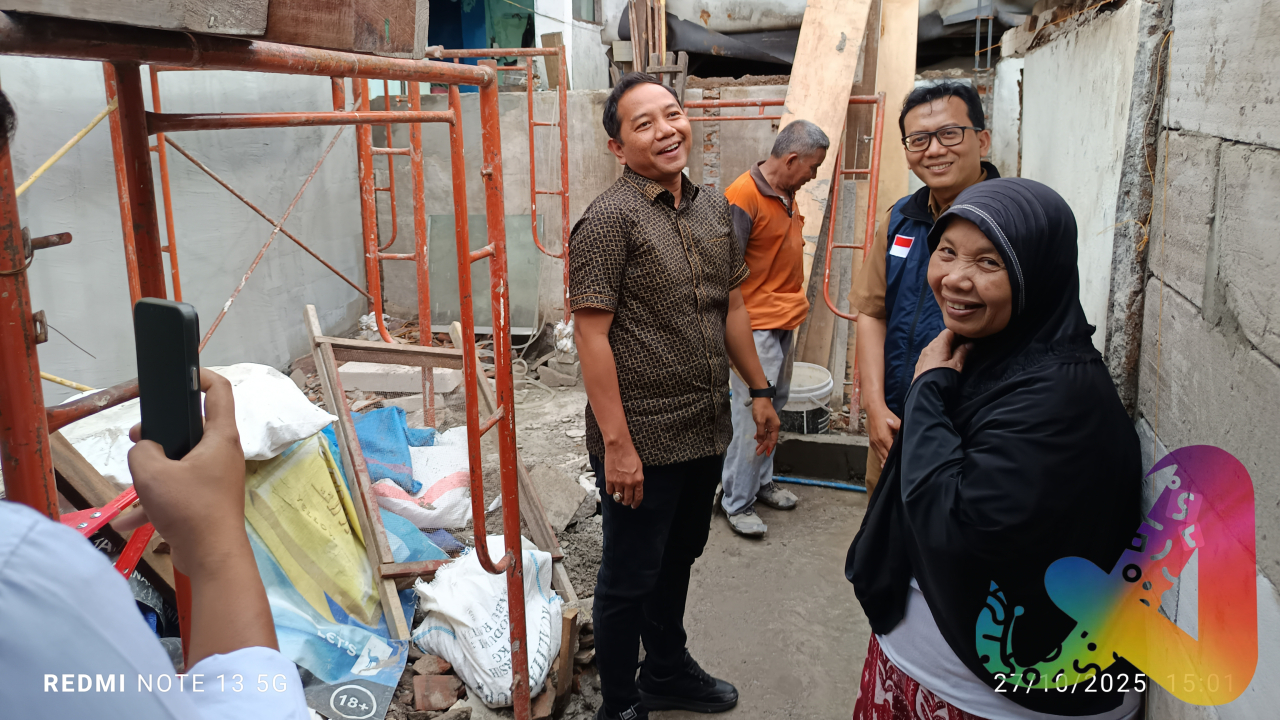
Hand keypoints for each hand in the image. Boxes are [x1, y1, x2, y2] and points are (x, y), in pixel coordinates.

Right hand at [126, 369, 247, 577]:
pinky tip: (127, 521)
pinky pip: (178, 491)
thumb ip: (141, 451)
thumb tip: (144, 449)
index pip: (219, 390)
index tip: (177, 375)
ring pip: (181, 461)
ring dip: (154, 468)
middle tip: (137, 436)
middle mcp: (222, 453)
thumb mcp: (152, 474)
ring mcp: (216, 477)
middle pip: (193, 426)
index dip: (200, 375)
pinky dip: (155, 501)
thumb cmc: (189, 508)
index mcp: (220, 437)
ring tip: (131, 476)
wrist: (211, 557)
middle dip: (161, 429)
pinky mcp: (207, 500)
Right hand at [604, 440, 644, 508]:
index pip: (638, 497)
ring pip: (618, 497)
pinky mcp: (609, 479)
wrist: (619, 446)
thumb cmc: (630, 454)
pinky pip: (609, 492)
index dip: (636, 503)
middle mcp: (629, 483)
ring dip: (618, 498)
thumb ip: (638, 479)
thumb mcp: (639, 468)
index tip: (634, 506)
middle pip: (627, 499)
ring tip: (619, 496)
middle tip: (626, 502)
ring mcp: (618, 482)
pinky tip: (612, 489)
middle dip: (627, 502)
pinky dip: (611, 492)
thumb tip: (635, 488)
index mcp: (638, 480)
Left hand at [751, 397, 779, 455]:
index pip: (773, 440)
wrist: (760, 397)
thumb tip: (760, 441)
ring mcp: (770, 423)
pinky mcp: (766, 421)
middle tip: (758, 453)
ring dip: (761, 442)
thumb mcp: (760, 421)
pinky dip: (760, 435)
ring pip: (766, 435)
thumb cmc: (761, 408)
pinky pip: (764, 431)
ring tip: (756, 448)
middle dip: (764, 446)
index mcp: (775, 426)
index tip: (766, 454)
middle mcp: (774, 426)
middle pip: (769, 439)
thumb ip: (760, 432)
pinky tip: (756, 438)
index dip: (769, 448)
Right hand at [865, 404, 899, 467]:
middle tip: (899, 469)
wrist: (874, 410)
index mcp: (884, 438)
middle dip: (891, 463)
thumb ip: (899, 426)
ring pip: (880, 457)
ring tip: (891, 468)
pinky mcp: (871, 443)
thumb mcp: (896, 419)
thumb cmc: (886, 415)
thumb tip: (905, 433)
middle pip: (885, 457)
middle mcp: (878, 442)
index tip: (902, 464)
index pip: (891, 453)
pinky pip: (876, 454)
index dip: (896, 459)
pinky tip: (885, 463)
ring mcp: (874, 443)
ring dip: (885, 462)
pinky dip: (881, 458)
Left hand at [914, 328, 970, 380]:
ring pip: (935, 345)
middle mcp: (929, 346)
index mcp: (938, 344)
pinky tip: (941, 361)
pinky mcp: (920, 362)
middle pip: (941, 338)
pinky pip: (930, 353)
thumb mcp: (956, 365)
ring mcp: (923, 354)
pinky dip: (937, 353)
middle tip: (962, 346)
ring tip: (953, 354)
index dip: (958, 332)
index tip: (966, 337)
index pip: (948, 331)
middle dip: (952, 340)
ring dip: (944, 347)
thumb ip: (962, 352)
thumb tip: (969, 344)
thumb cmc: (942, 377)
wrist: (925, 392)